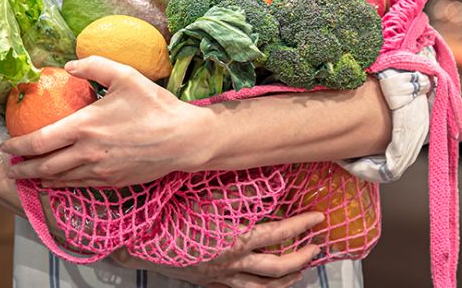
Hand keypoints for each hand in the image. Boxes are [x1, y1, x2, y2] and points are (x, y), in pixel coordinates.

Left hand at [0, 57, 216, 187]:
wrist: (183, 139)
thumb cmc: (155, 106)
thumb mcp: (126, 75)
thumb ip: (94, 65)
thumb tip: (69, 65)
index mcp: (85, 126)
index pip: (40, 141)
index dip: (18, 146)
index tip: (5, 145)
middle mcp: (87, 153)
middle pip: (43, 166)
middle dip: (22, 168)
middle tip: (9, 166)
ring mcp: (99, 171)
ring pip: (59, 179)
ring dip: (39, 178)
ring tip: (26, 175)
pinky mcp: (112, 181)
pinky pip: (78, 185)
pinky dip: (61, 184)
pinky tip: (56, 181)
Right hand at [111, 211, 323, 287]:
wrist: (143, 239)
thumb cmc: (174, 214)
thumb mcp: (210, 196)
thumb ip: (241, 192)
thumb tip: (269, 184)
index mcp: (237, 240)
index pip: (281, 232)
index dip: (303, 225)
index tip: (318, 218)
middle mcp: (234, 263)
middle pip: (279, 267)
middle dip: (303, 257)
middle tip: (317, 249)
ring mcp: (222, 277)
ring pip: (263, 287)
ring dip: (286, 281)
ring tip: (299, 273)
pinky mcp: (211, 283)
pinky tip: (263, 284)